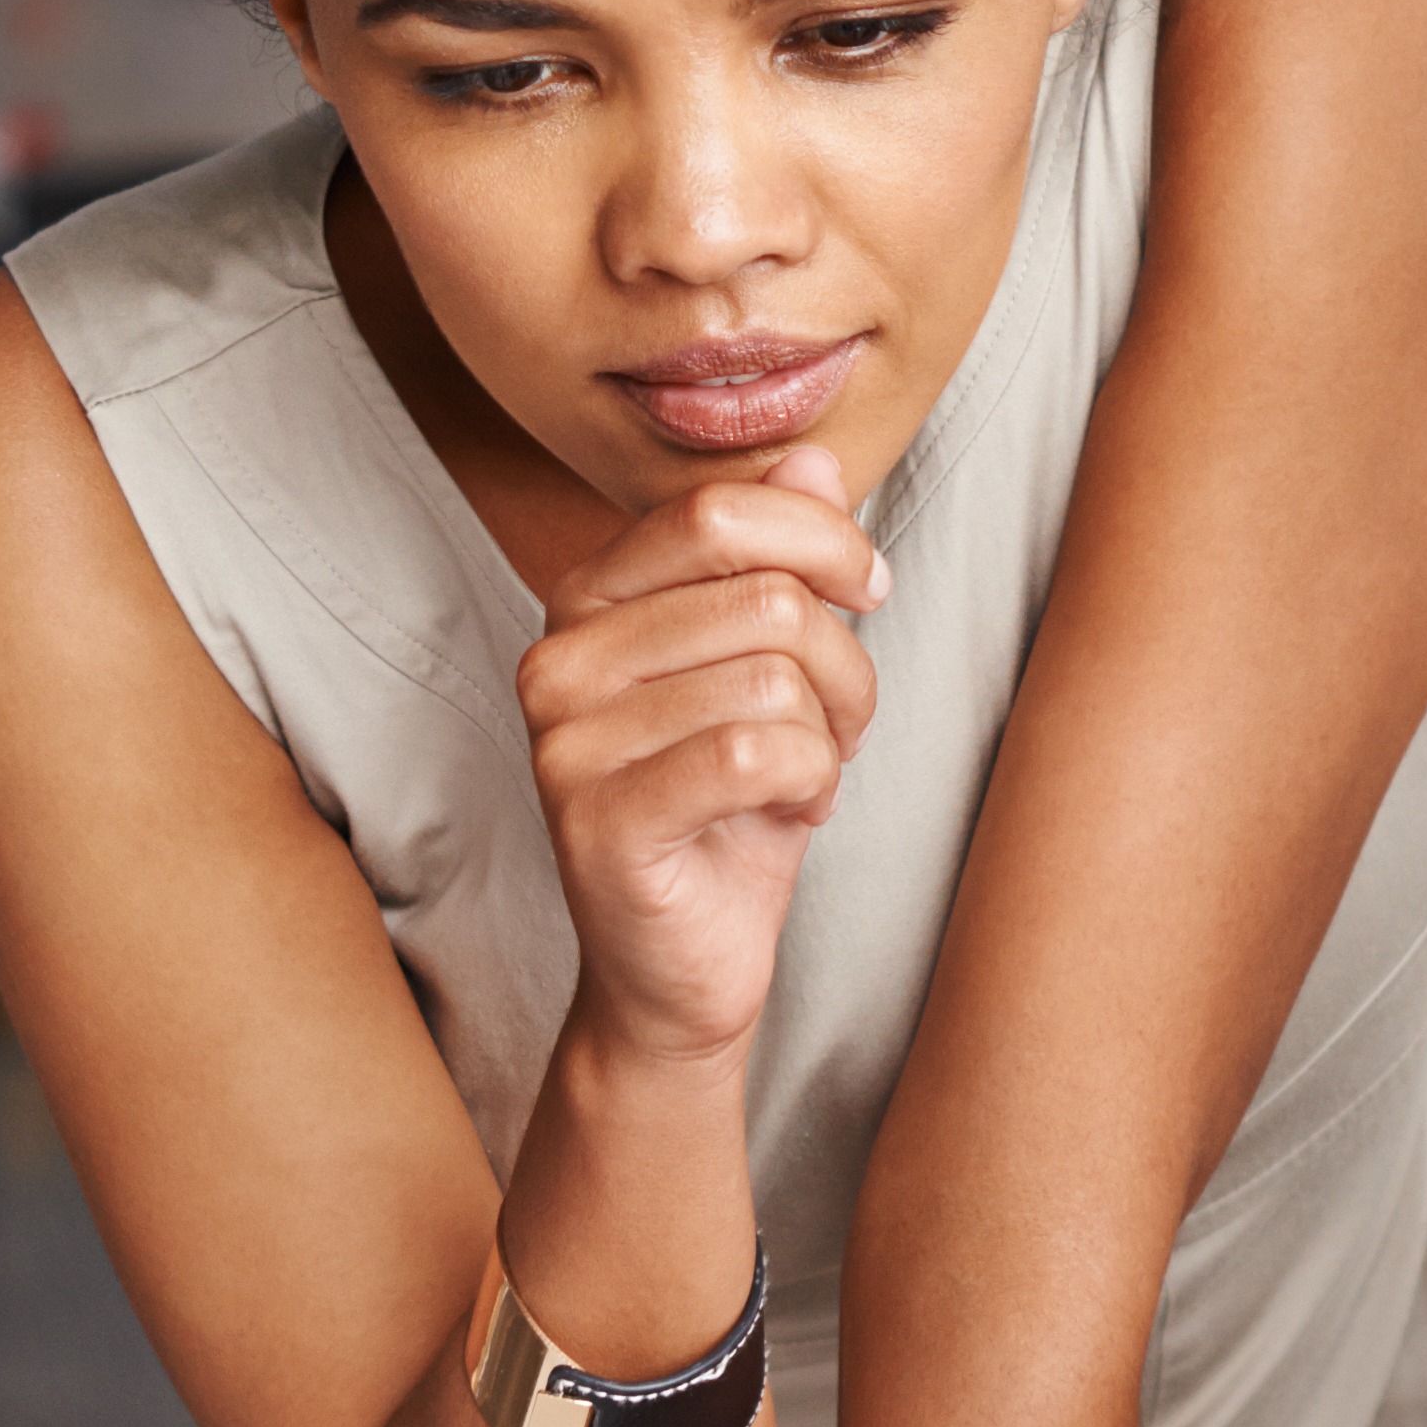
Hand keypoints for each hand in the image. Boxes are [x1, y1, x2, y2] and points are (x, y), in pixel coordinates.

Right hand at [516, 446, 886, 1070]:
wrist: (682, 967)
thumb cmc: (730, 809)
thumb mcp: (770, 666)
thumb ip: (781, 559)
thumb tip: (817, 459)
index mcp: (588, 598)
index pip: (719, 511)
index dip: (824, 540)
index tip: (869, 588)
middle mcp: (557, 657)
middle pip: (765, 598)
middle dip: (842, 663)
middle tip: (835, 726)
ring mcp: (565, 742)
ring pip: (773, 678)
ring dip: (829, 735)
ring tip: (804, 776)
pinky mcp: (597, 821)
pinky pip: (752, 755)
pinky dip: (807, 783)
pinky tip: (792, 813)